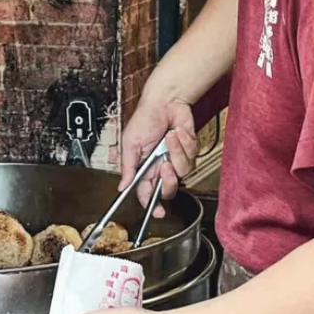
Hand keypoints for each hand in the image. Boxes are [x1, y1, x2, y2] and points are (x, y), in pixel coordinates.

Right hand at [120, 89, 198, 206]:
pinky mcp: (189, 149)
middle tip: (165, 166)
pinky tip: (177, 131)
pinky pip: (192, 155)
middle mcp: (161, 166)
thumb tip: (122, 187)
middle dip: (169, 180)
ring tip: (169, 137)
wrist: (165, 101)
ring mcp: (176, 158)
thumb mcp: (130, 143)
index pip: (147, 193)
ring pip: (183, 171)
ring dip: (176, 152)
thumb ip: (128, 167)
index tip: (158, 213)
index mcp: (145, 168)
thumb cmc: (145, 119)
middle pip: (169, 188)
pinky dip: (184, 142)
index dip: (153, 205)